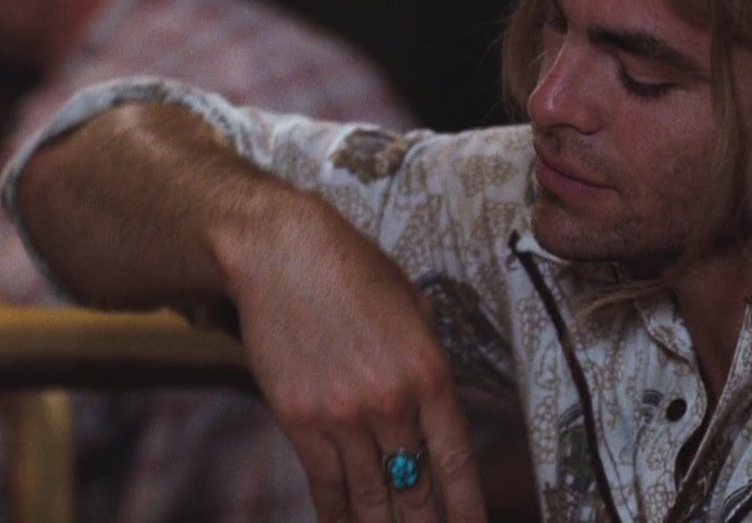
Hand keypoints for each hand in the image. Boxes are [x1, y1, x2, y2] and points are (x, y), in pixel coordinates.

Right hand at [213, 188, 488, 522]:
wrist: (282, 254)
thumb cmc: (353, 272)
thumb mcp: (414, 308)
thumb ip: (430, 360)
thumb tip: (442, 404)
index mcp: (430, 372)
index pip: (456, 460)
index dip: (468, 506)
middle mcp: (391, 402)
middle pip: (416, 488)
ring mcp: (342, 415)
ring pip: (371, 496)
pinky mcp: (299, 420)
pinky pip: (325, 484)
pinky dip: (338, 514)